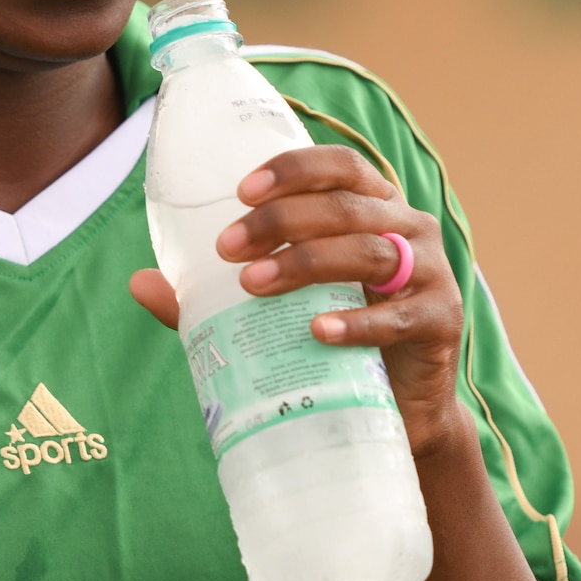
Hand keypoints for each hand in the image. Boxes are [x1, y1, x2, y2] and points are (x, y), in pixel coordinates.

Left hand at [127, 145, 466, 455]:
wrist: (399, 415)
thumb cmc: (335, 344)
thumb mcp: (279, 309)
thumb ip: (215, 297)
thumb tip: (139, 284)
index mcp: (372, 207)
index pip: (339, 166)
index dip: (293, 169)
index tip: (239, 190)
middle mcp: (407, 227)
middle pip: (347, 206)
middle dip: (282, 219)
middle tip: (227, 249)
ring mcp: (431, 272)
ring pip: (370, 251)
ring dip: (307, 263)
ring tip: (253, 284)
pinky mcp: (441, 321)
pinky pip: (399, 315)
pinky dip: (357, 322)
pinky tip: (317, 330)